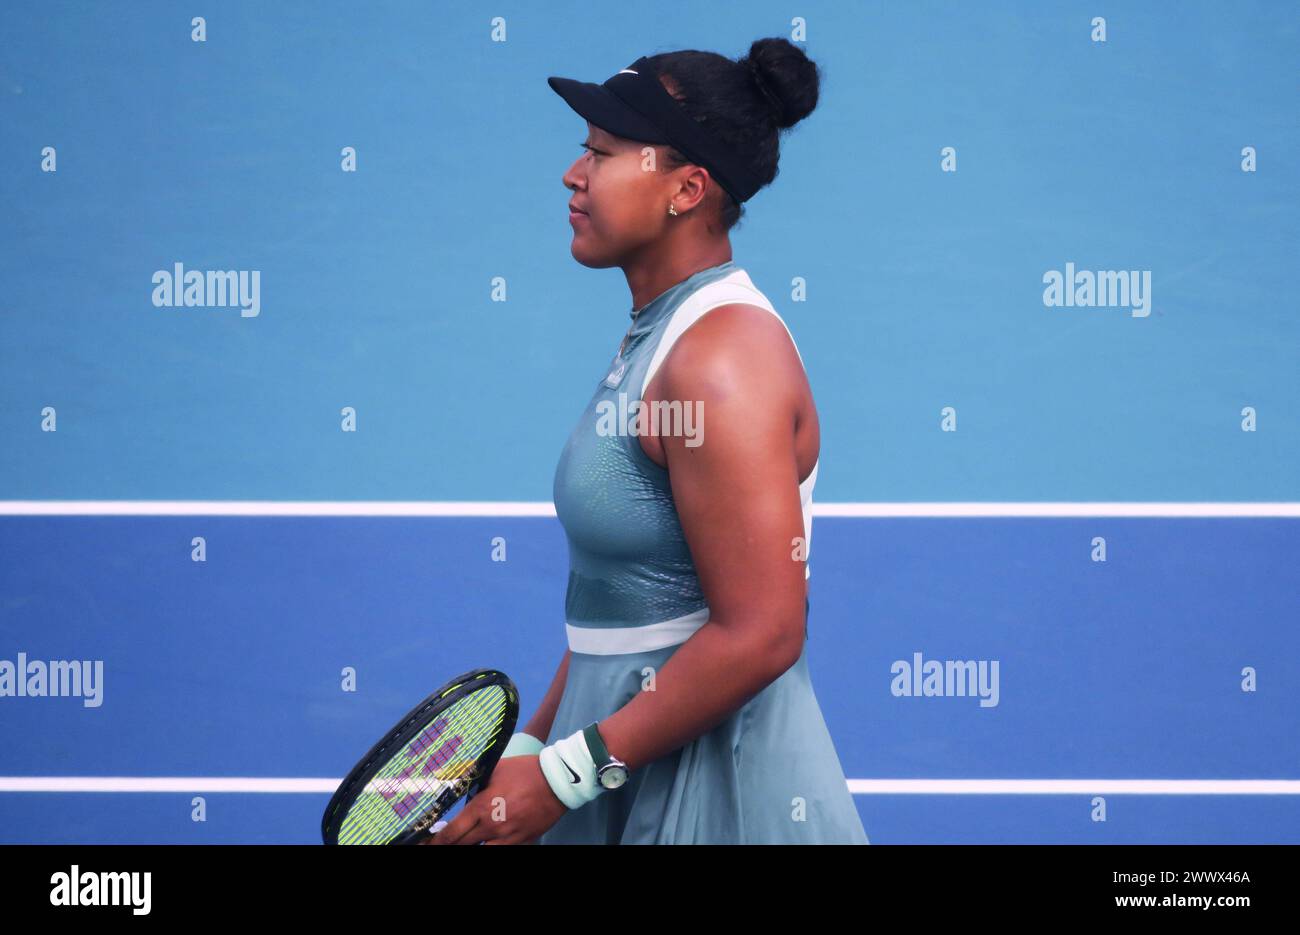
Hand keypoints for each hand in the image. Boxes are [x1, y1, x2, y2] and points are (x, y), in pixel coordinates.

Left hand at [420, 755, 567, 844]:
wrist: (557, 781)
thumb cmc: (525, 771)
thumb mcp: (495, 768)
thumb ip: (472, 776)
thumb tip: (452, 779)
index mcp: (482, 807)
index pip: (451, 832)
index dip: (436, 842)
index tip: (427, 843)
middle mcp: (492, 826)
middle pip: (462, 845)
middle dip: (448, 846)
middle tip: (438, 845)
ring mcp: (508, 837)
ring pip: (481, 852)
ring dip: (470, 847)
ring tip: (464, 843)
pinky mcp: (522, 842)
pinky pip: (501, 851)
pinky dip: (491, 847)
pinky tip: (486, 842)